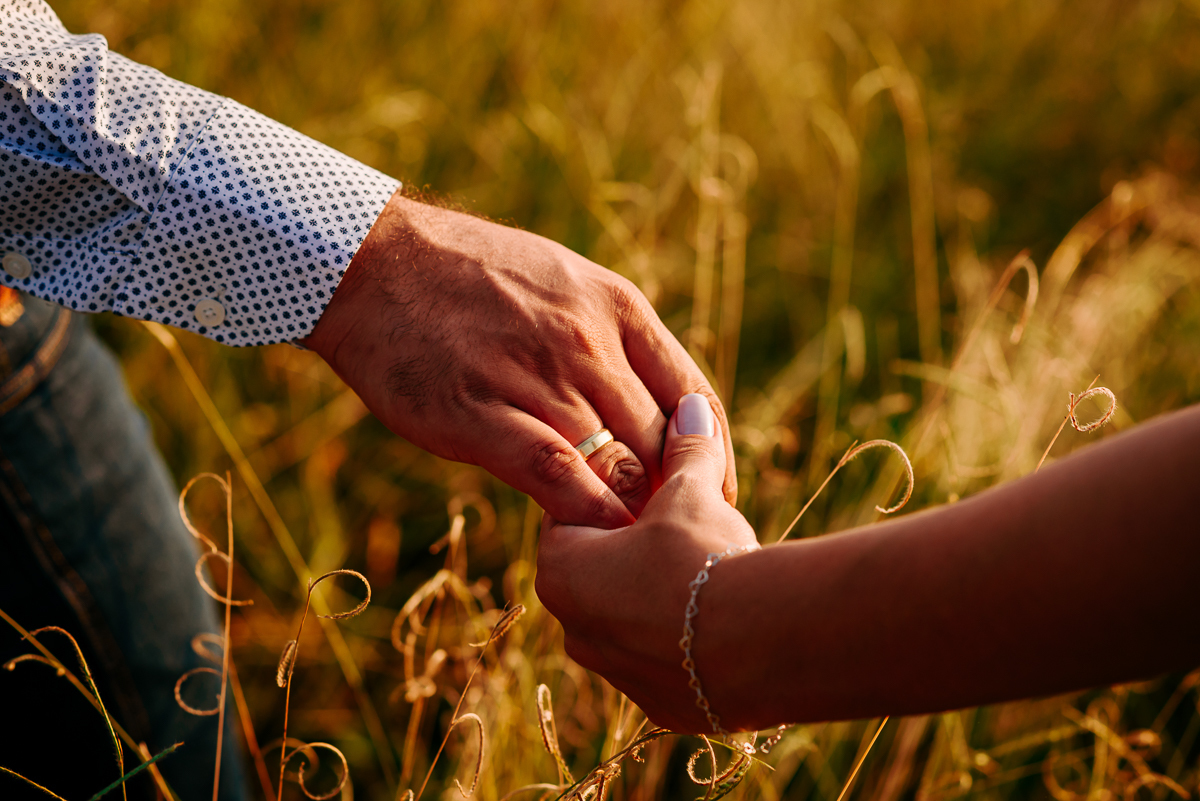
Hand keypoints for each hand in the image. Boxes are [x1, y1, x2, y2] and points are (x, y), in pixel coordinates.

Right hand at [304, 190, 735, 527]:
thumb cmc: (469, 276)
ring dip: (631, 512)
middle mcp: (588, 342)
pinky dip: (584, 511)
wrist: (375, 265)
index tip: (715, 493)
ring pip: (614, 462)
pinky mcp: (482, 413)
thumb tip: (648, 397)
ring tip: (636, 551)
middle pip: (660, 439)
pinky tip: (594, 539)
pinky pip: (555, 473)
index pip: (693, 394)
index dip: (712, 454)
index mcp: (617, 307)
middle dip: (674, 494)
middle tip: (676, 536)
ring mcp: (537, 376)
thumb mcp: (562, 281)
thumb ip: (611, 337)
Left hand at [536, 394, 758, 731]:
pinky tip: (726, 619)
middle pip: (599, 573)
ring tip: (711, 572)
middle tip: (681, 526)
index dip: (610, 495)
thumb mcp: (690, 492)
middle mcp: (577, 630)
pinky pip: (668, 662)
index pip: (571, 517)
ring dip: (661, 597)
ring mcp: (619, 674)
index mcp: (562, 572)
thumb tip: (690, 407)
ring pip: (633, 622)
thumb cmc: (703, 556)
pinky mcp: (664, 705)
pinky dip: (689, 641)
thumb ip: (684, 450)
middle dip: (634, 549)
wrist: (761, 643)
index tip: (644, 484)